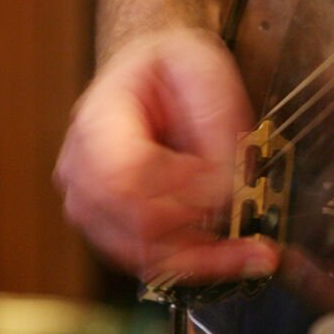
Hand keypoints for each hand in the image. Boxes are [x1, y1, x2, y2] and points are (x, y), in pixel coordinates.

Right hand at [54, 28, 280, 283]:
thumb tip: (226, 185)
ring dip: (203, 260)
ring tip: (253, 253)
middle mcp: (81, 171)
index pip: (122, 177)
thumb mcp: (204, 69)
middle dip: (200, 233)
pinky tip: (232, 257)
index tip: (222, 186)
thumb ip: (216, 123)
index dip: (176, 191)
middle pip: (133, 227)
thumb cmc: (171, 68)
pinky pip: (149, 264)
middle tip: (251, 230)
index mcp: (97, 122)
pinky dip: (195, 265)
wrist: (150, 73)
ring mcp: (89, 206)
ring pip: (142, 256)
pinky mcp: (110, 229)